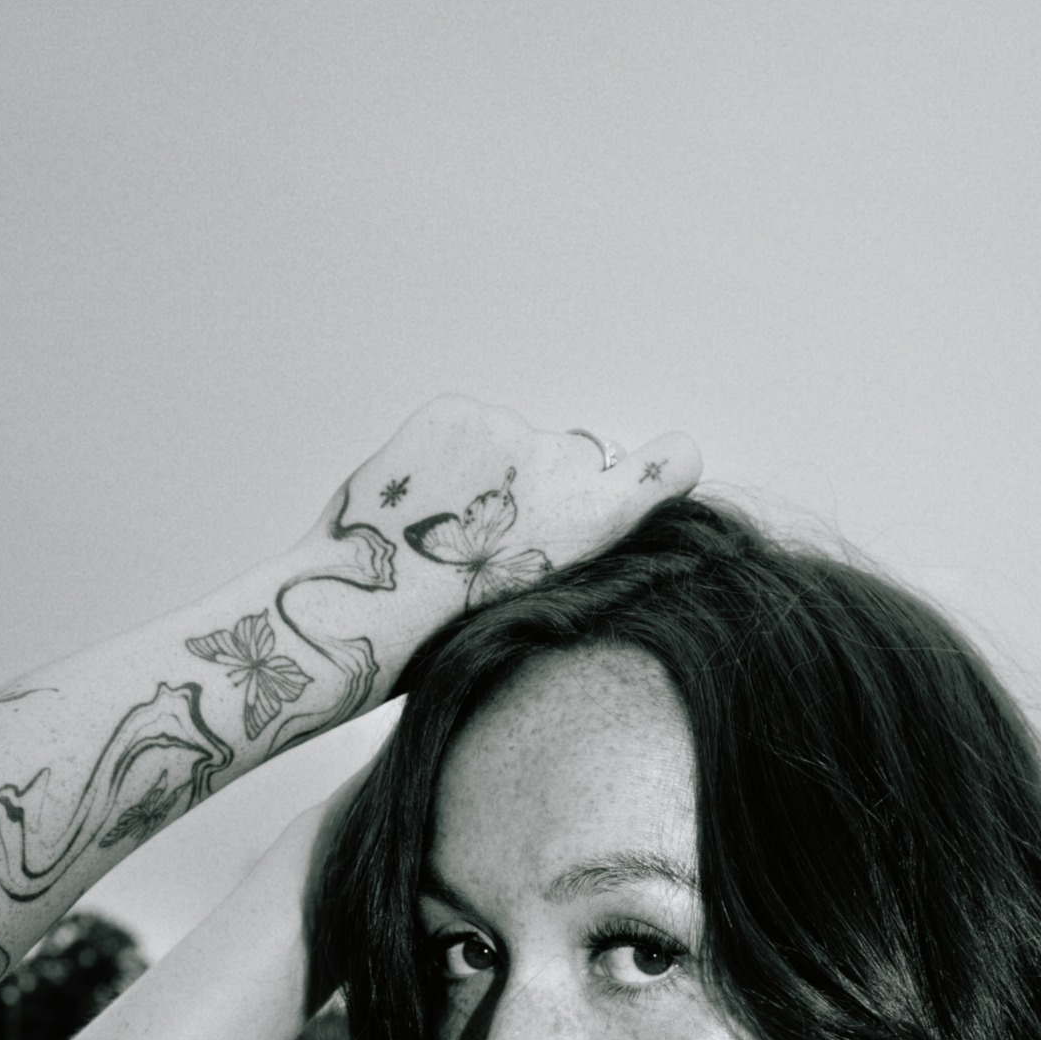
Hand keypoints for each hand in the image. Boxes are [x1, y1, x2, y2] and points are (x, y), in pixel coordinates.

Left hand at [292, 397, 701, 692]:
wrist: (369, 608)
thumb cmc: (455, 628)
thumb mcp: (548, 600)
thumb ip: (574, 545)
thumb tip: (567, 511)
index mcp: (596, 519)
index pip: (672, 464)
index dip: (661, 467)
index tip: (648, 474)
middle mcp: (562, 463)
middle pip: (574, 456)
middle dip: (544, 484)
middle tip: (495, 537)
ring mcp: (505, 428)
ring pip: (510, 443)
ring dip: (486, 474)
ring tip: (442, 533)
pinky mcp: (454, 410)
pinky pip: (465, 427)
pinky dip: (446, 457)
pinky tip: (421, 504)